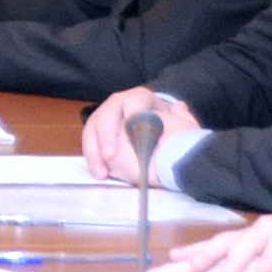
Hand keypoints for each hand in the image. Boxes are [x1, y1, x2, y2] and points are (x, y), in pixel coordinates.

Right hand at [81, 87, 200, 179]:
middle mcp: (118, 104)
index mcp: (139, 98)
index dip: (134, 113)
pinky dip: (93, 159)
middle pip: (107, 115)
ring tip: (102, 172)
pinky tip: (100, 173)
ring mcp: (104, 117)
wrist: (156, 130)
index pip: (134, 101)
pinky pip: (89, 144)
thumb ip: (182, 118)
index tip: (136, 129)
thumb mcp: (179, 122)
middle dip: (107, 135)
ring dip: (94, 152)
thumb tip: (178, 108)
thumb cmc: (168, 126)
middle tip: (111, 155)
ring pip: (92, 130)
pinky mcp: (96, 134)